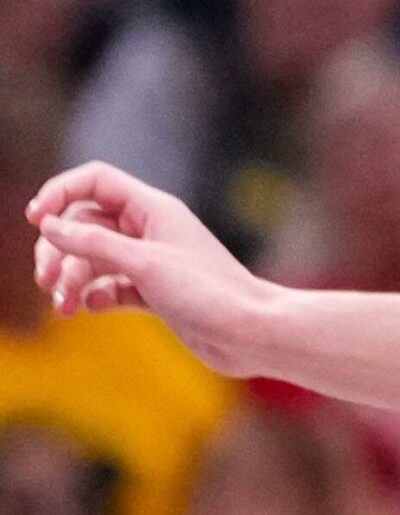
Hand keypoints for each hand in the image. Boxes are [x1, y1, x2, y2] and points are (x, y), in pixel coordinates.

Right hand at [26, 161, 279, 377]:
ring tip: (64, 306)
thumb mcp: (145, 264)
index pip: (96, 182)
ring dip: (71, 279)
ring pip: (93, 260)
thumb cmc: (208, 291)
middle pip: (85, 224)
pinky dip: (93, 296)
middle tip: (47, 279)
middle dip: (59, 248)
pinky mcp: (152, 292)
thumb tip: (50, 225)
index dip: (61, 193)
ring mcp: (150, 262)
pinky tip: (89, 309)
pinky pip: (108, 287)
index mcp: (154, 209)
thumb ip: (95, 244)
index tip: (36, 219)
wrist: (249, 333)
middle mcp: (150, 230)